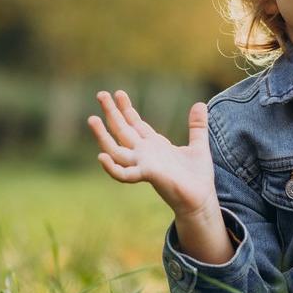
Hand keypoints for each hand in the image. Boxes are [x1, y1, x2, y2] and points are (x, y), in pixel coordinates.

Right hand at [87, 91, 218, 218]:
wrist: (201, 199)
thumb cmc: (197, 176)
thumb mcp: (199, 145)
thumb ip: (197, 125)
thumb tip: (200, 103)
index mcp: (155, 145)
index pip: (135, 124)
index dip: (126, 109)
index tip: (118, 93)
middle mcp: (145, 153)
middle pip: (123, 130)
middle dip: (112, 113)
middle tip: (100, 94)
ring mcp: (144, 164)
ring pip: (116, 149)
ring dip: (103, 135)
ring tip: (92, 119)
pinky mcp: (148, 175)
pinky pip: (125, 174)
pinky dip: (112, 167)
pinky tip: (102, 156)